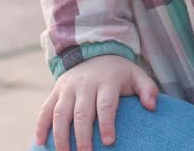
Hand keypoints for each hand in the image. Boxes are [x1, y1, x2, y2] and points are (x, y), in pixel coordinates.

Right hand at [35, 55, 158, 150]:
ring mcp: (68, 88)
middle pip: (82, 113)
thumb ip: (147, 88)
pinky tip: (41, 142)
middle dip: (82, 136)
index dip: (107, 124)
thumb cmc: (118, 72)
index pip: (106, 105)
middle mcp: (85, 85)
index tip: (109, 142)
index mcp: (106, 81)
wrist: (93, 52)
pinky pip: (45, 109)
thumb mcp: (136, 74)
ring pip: (61, 113)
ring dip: (61, 135)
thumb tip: (152, 105)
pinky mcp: (56, 91)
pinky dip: (41, 125)